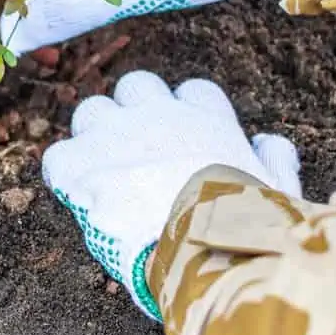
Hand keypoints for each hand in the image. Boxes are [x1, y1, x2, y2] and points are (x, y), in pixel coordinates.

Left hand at [42, 71, 300, 320]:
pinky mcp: (81, 164)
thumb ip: (275, 158)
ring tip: (102, 174)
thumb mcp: (278, 188)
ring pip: (92, 111)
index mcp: (206, 117)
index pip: (193, 92)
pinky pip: (58, 156)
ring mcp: (114, 133)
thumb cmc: (245, 223)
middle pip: (136, 86)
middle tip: (136, 152)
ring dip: (94, 137)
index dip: (187, 114)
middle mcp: (157, 113)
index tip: (185, 141)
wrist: (201, 247)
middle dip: (134, 113)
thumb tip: (268, 142)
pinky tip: (74, 197)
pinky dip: (64, 175)